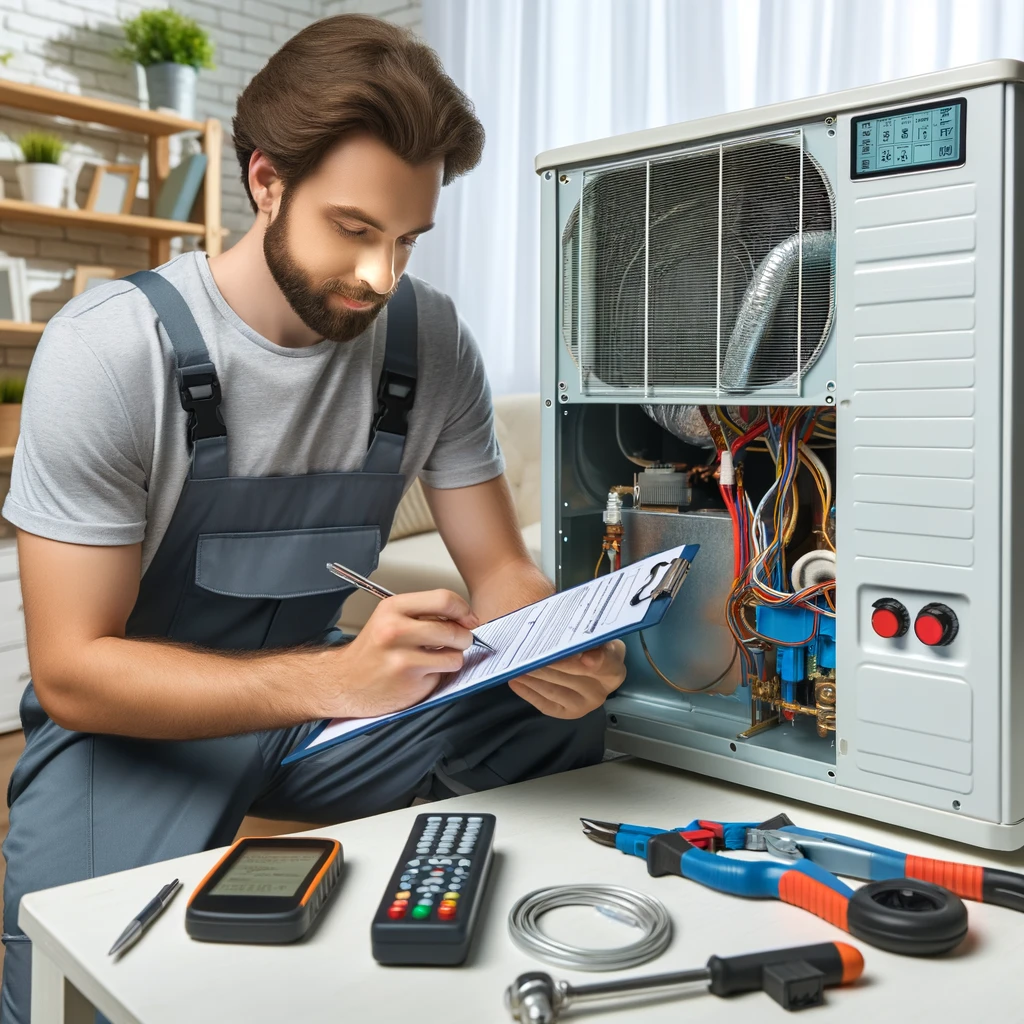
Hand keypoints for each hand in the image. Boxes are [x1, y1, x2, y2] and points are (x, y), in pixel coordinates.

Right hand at [323, 590, 478, 718]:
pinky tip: (421, 674)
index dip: (463, 610)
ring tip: (435, 659)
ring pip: (455, 656)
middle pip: (454, 629)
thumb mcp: (390, 619)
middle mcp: (395, 631)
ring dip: (452, 659)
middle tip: (457, 642)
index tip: (468, 618)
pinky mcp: (410, 683)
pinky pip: (443, 676)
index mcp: (392, 609)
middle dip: (463, 637)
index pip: (444, 599)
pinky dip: (438, 676)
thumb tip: (465, 617)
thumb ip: (424, 614)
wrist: (344, 682)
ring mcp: (403, 659)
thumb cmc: (372, 651)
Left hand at [508, 639, 625, 718]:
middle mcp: (603, 687)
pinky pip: (547, 705)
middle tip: (530, 653)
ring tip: (516, 665)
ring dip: (533, 677)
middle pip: (574, 676)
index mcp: (614, 662)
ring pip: (556, 690)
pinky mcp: (570, 713)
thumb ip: (580, 631)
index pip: (607, 661)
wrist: (590, 663)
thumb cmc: (586, 643)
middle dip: (550, 664)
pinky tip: (515, 681)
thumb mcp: (589, 633)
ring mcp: (587, 703)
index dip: (597, 660)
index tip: (584, 657)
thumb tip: (558, 625)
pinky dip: (529, 692)